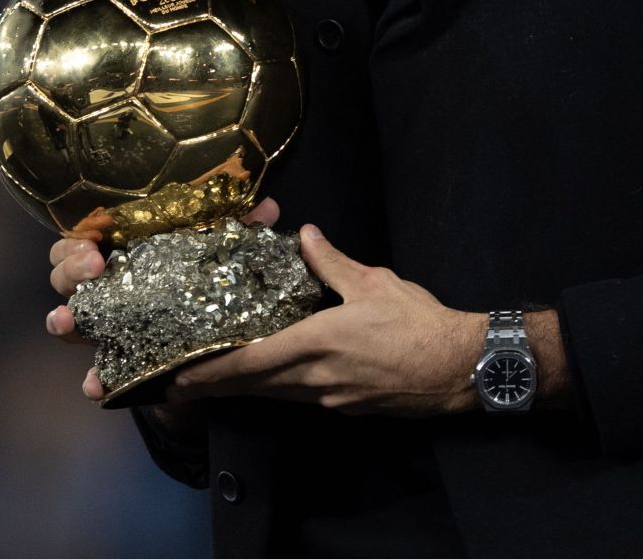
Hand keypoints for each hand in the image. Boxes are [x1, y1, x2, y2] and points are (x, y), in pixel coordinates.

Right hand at [45, 196, 281, 402]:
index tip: (94, 241)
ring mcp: (109, 326)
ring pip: (68, 320)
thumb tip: (267, 208)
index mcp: (126, 251)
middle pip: (64, 273)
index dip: (78, 237)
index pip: (83, 235)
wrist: (216, 347)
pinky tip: (96, 384)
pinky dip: (95, 379)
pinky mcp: (122, 363)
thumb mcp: (222, 251)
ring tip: (69, 320)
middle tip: (93, 268)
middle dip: (69, 269)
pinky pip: (98, 374)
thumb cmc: (206, 282)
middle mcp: (108, 287)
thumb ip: (241, 227)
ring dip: (63, 320)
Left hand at [169, 224, 483, 416]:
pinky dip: (279, 390)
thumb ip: (332, 262)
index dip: (214, 373)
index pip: (252, 362)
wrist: (459, 368)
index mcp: (317, 344)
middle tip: (183, 385)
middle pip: (256, 386)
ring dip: (247, 389)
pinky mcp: (349, 406)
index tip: (183, 378)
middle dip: (219, 386)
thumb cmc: (418, 323)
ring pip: (278, 395)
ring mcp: (332, 398)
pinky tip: (277, 380)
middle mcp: (317, 378)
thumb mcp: (374, 283)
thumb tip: (306, 236)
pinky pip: (302, 399)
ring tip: (219, 381)